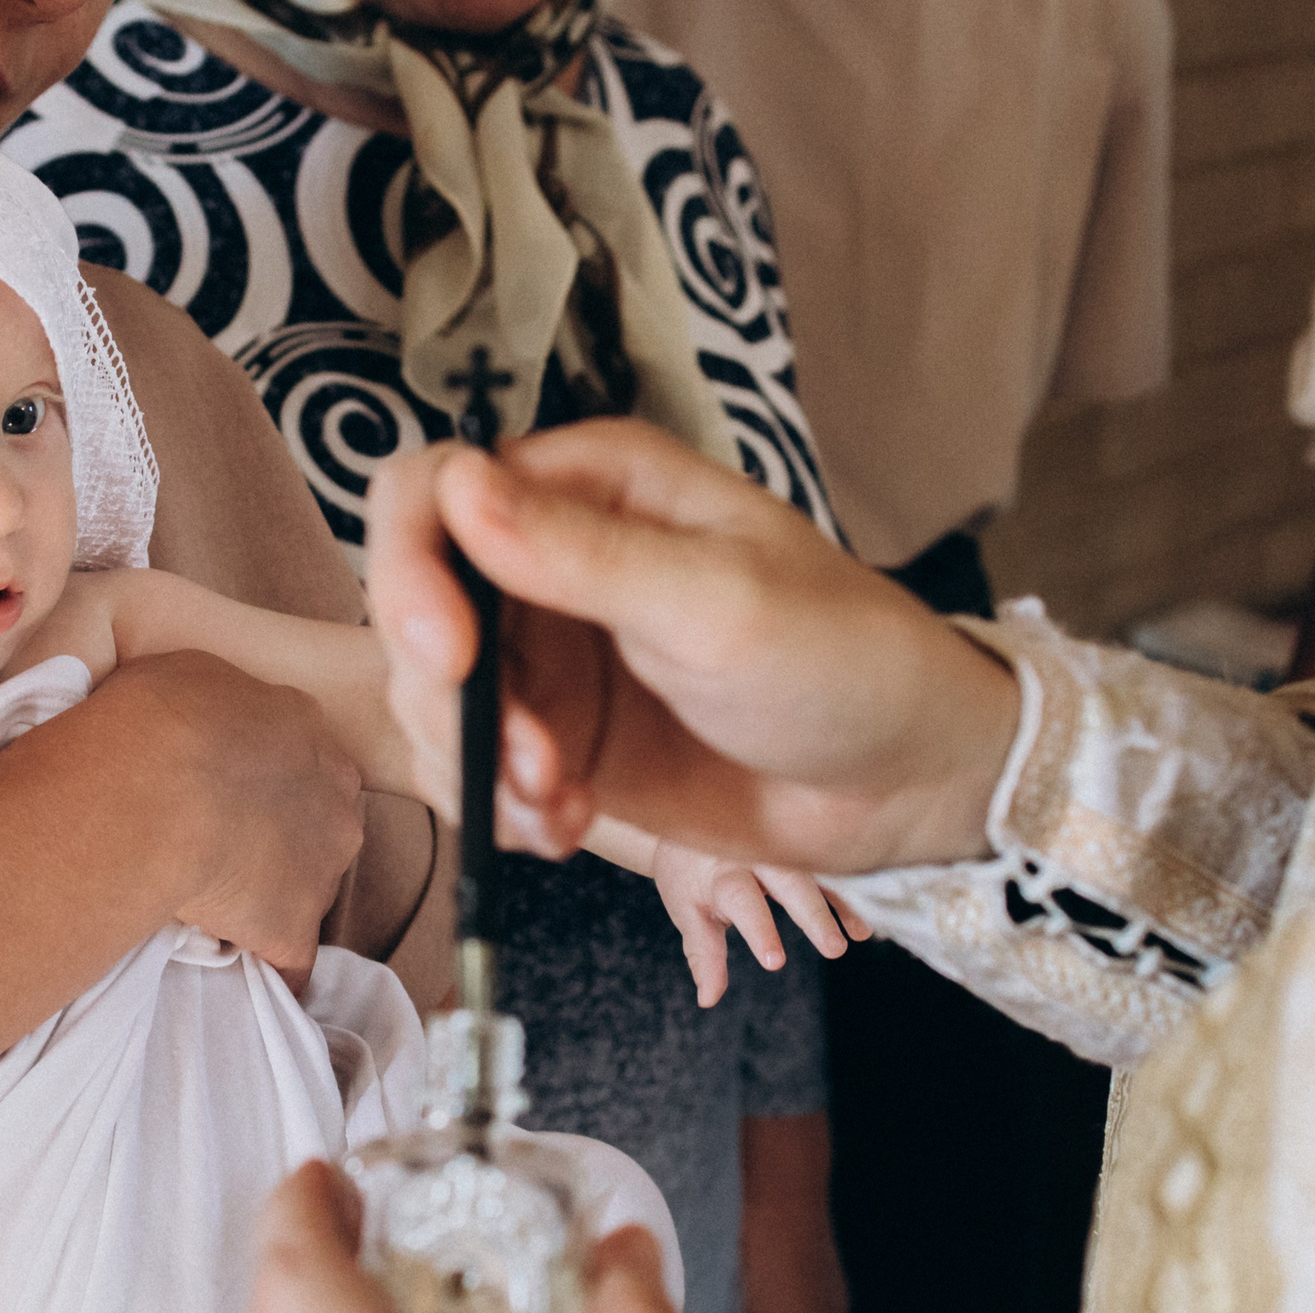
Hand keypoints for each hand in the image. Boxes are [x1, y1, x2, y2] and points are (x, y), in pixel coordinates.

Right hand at [105, 649, 365, 982]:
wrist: (152, 789)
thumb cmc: (155, 718)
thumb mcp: (184, 675)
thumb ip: (212, 703)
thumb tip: (200, 719)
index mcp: (304, 727)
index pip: (297, 757)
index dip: (260, 778)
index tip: (222, 792)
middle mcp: (332, 794)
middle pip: (318, 821)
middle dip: (280, 836)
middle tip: (220, 846)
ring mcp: (321, 866)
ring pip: (307, 887)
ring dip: (271, 896)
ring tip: (216, 907)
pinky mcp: (293, 927)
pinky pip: (292, 961)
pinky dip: (276, 972)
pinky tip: (251, 978)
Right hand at [364, 420, 1020, 874]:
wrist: (904, 782)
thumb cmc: (841, 661)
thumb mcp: (715, 604)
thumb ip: (582, 555)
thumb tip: (459, 488)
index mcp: (588, 484)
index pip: (433, 491)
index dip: (411, 568)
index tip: (448, 657)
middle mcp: (548, 558)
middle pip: (413, 605)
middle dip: (450, 699)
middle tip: (533, 767)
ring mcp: (547, 654)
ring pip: (431, 699)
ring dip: (476, 767)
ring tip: (561, 808)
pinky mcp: (554, 738)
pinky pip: (472, 771)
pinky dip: (500, 810)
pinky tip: (567, 827)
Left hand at [647, 841, 866, 1008]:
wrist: (689, 818)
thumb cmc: (688, 874)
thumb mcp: (687, 912)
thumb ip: (703, 954)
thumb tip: (708, 999)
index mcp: (720, 873)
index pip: (741, 900)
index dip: (759, 929)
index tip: (774, 961)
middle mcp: (753, 854)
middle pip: (787, 880)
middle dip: (812, 914)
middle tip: (834, 949)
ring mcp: (779, 846)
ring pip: (815, 870)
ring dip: (840, 902)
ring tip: (859, 935)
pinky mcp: (797, 846)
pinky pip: (827, 869)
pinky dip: (846, 895)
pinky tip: (862, 927)